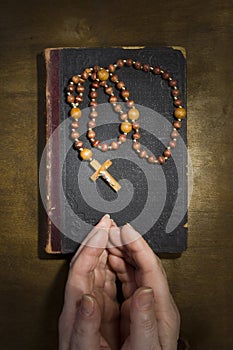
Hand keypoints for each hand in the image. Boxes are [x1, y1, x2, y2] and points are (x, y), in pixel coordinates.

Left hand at [59, 214, 119, 349]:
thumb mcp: (85, 349)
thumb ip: (86, 324)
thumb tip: (88, 299)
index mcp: (76, 309)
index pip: (80, 268)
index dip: (91, 246)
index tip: (103, 228)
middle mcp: (81, 301)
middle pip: (86, 262)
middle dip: (97, 238)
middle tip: (109, 221)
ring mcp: (92, 302)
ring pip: (97, 267)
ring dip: (105, 247)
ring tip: (114, 232)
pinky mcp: (102, 308)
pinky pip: (106, 278)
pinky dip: (113, 263)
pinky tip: (118, 256)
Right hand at [108, 222, 179, 349]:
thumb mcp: (146, 347)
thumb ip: (145, 320)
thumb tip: (146, 292)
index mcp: (161, 308)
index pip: (152, 267)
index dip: (138, 246)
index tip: (125, 230)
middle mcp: (155, 300)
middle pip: (144, 262)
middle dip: (127, 242)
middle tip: (111, 228)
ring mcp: (146, 301)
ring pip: (135, 267)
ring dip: (122, 250)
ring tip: (109, 238)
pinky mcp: (136, 304)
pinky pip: (128, 277)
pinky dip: (118, 264)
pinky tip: (111, 257)